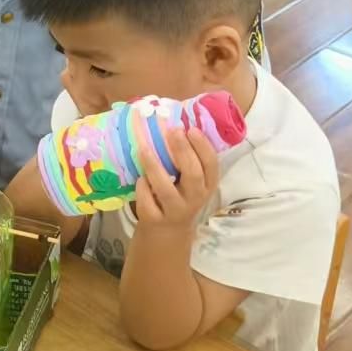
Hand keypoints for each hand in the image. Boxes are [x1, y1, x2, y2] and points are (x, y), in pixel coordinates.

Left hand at [129, 107, 218, 231]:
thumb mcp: (190, 179)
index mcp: (207, 184)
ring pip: (166, 189)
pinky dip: (142, 188)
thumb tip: (174, 120)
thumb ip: (187, 157)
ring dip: (155, 167)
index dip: (202, 147)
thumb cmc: (179, 193)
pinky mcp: (156, 219)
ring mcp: (175, 210)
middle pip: (193, 174)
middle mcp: (195, 198)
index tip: (191, 129)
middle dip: (182, 151)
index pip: (211, 165)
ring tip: (144, 149)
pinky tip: (140, 179)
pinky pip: (148, 202)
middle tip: (172, 131)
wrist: (168, 230)